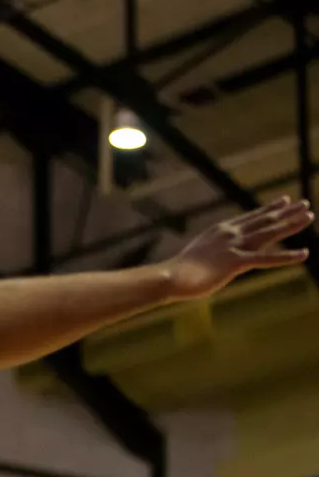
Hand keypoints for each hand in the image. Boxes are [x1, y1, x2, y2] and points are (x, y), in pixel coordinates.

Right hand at [163, 197, 312, 299]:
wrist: (172, 276)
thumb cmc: (180, 271)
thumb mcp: (199, 254)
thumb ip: (214, 251)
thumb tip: (216, 256)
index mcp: (220, 230)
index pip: (251, 216)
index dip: (270, 208)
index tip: (284, 200)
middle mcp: (230, 233)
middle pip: (264, 220)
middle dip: (287, 211)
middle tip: (304, 203)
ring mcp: (234, 246)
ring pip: (269, 233)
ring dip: (291, 224)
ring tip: (309, 216)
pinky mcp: (237, 262)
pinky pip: (267, 259)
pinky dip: (287, 256)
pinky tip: (304, 253)